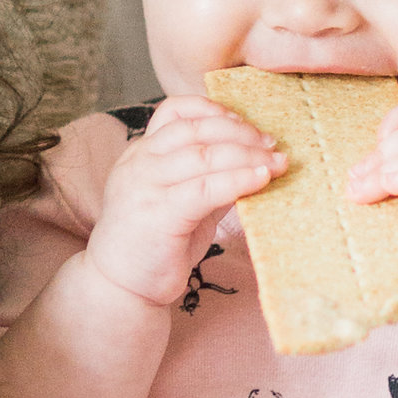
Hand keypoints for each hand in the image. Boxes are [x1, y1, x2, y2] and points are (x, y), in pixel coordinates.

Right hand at [83, 95, 282, 312]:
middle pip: (196, 129)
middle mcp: (139, 163)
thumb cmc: (154, 246)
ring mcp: (145, 187)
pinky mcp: (159, 214)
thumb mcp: (181, 202)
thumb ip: (207, 178)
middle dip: (241, 132)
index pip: (175, 111)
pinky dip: (239, 179)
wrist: (120, 288)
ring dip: (248, 155)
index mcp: (140, 154)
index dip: (213, 109)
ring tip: (277, 162)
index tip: (244, 121)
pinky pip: (206, 188)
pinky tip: (262, 179)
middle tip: (272, 144)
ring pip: (205, 155)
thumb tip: (254, 161)